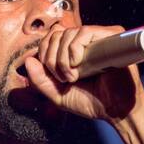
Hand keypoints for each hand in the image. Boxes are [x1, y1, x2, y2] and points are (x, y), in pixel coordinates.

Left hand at [23, 24, 143, 123]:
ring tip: (74, 77)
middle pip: (55, 35)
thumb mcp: (58, 95)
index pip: (50, 39)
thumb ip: (40, 81)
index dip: (44, 55)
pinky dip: (74, 50)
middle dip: (52, 59)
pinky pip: (83, 32)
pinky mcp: (111, 36)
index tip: (54, 76)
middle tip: (64, 79)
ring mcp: (98, 37)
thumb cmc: (91, 102)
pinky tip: (78, 65)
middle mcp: (85, 41)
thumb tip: (28, 60)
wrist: (116, 110)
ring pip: (67, 34)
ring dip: (62, 59)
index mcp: (73, 50)